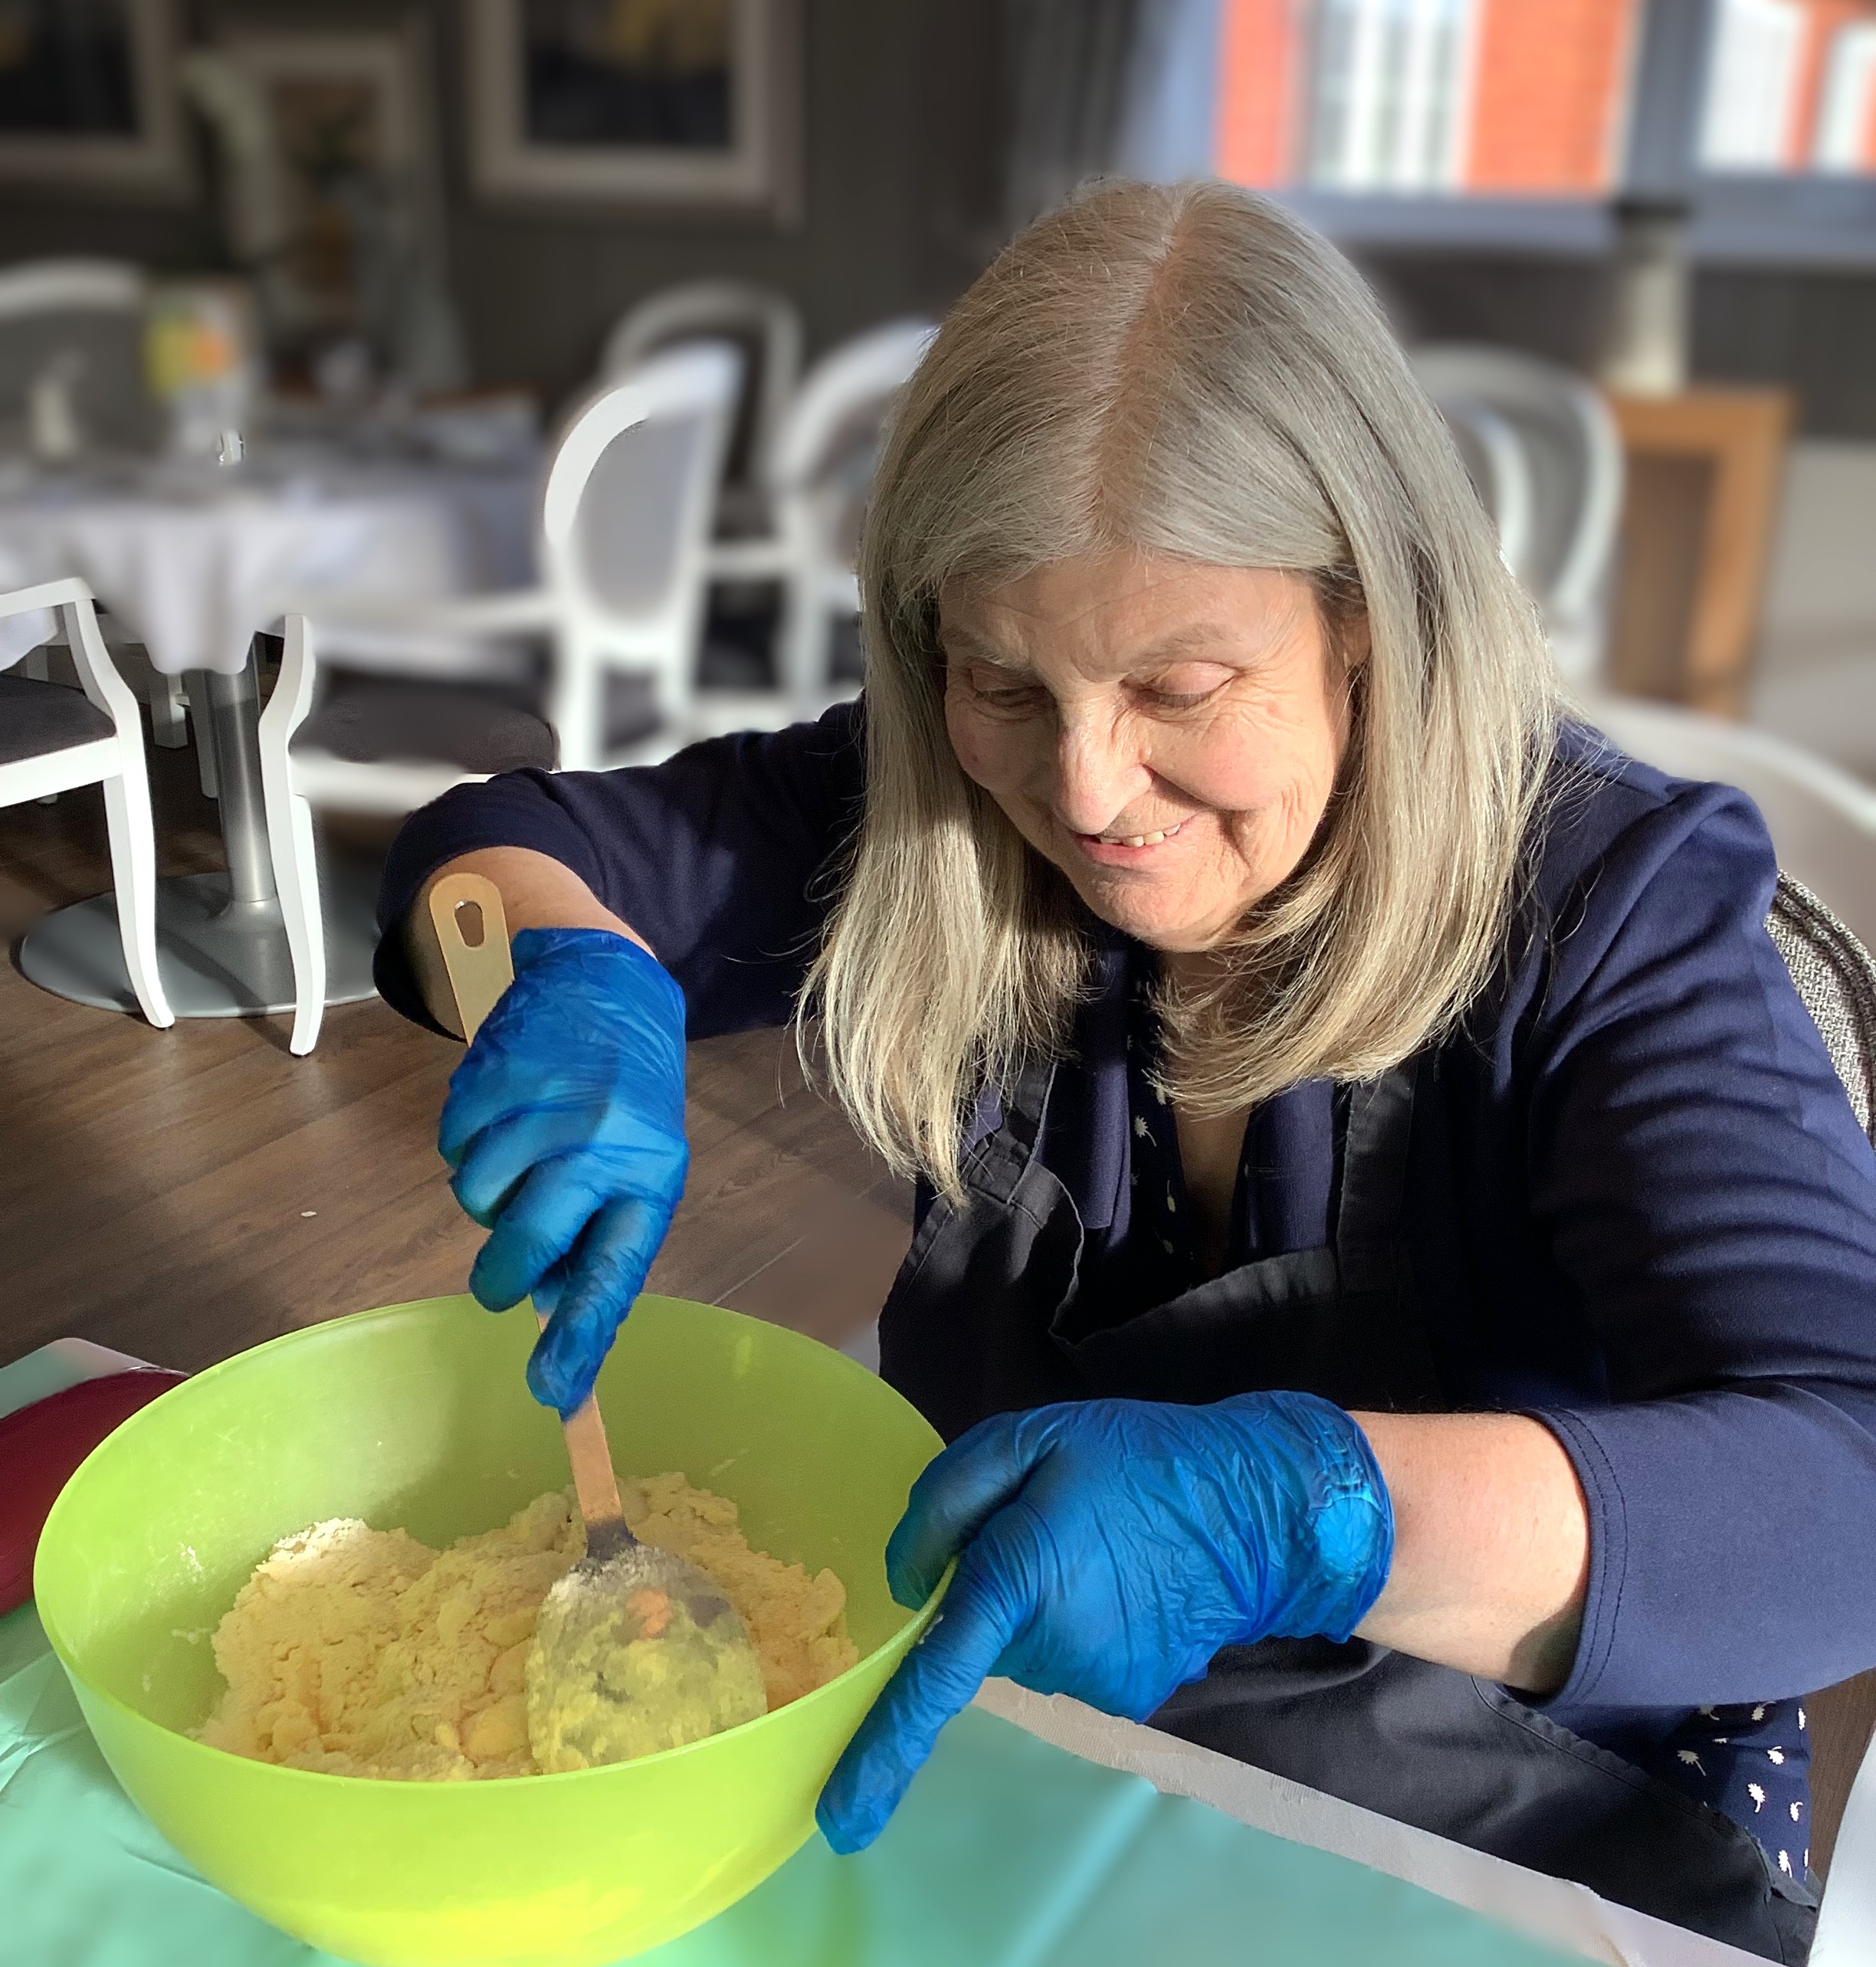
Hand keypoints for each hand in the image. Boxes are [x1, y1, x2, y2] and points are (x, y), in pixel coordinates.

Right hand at [438, 927, 688, 1415]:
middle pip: (529, 1242)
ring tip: (519, 1160)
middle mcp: (600, 1144)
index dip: (580, 1336)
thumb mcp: (640, 1164)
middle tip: (497, 1282)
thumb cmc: (626, 1097)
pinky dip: (467, 1147)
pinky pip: (454, 1147)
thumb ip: (601, 1232)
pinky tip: (500, 1118)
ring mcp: (544, 1108)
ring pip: (479, 1197)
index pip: (615, 1270)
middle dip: (502, 1275)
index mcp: (649, 1175)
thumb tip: (551, 1309)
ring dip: (487, 1196)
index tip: (551, 1391)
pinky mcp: (496, 1076)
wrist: (605, 985)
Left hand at [816, 1390, 1392, 1853]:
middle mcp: (1052, 1649)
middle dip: (988, 1595)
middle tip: (1042, 1527)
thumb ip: (948, 1499)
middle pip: (976, 1640)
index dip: (882, 1750)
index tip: (840, 1820)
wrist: (1255, 1509)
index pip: (934, 1681)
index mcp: (1019, 1579)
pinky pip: (1067, 1661)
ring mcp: (1094, 1682)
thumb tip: (903, 1581)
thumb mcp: (1031, 1437)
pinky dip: (1077, 1625)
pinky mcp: (1127, 1696)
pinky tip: (1119, 1580)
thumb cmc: (1135, 1460)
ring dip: (1036, 1607)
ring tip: (1093, 1548)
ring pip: (1022, 1650)